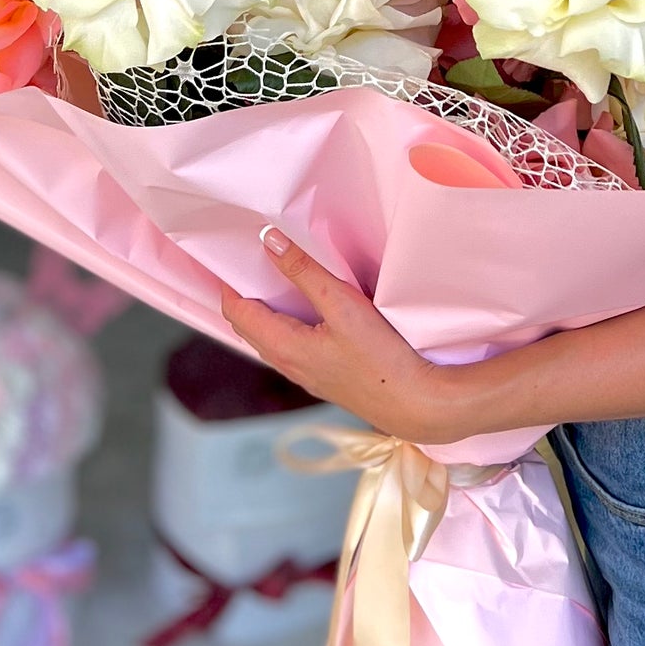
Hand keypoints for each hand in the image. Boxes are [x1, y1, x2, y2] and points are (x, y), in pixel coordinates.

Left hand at [218, 228, 469, 445]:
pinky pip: (289, 349)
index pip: (237, 313)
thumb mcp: (342, 304)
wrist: (416, 405)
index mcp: (284, 347)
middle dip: (241, 296)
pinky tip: (304, 313)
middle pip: (248, 327)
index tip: (229, 255)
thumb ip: (304, 271)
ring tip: (271, 281)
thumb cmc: (382, 357)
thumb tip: (268, 240)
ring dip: (263, 312)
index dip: (228, 284)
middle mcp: (288, 365)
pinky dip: (283, 326)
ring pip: (269, 340)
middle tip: (247, 262)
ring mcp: (306, 376)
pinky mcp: (325, 379)